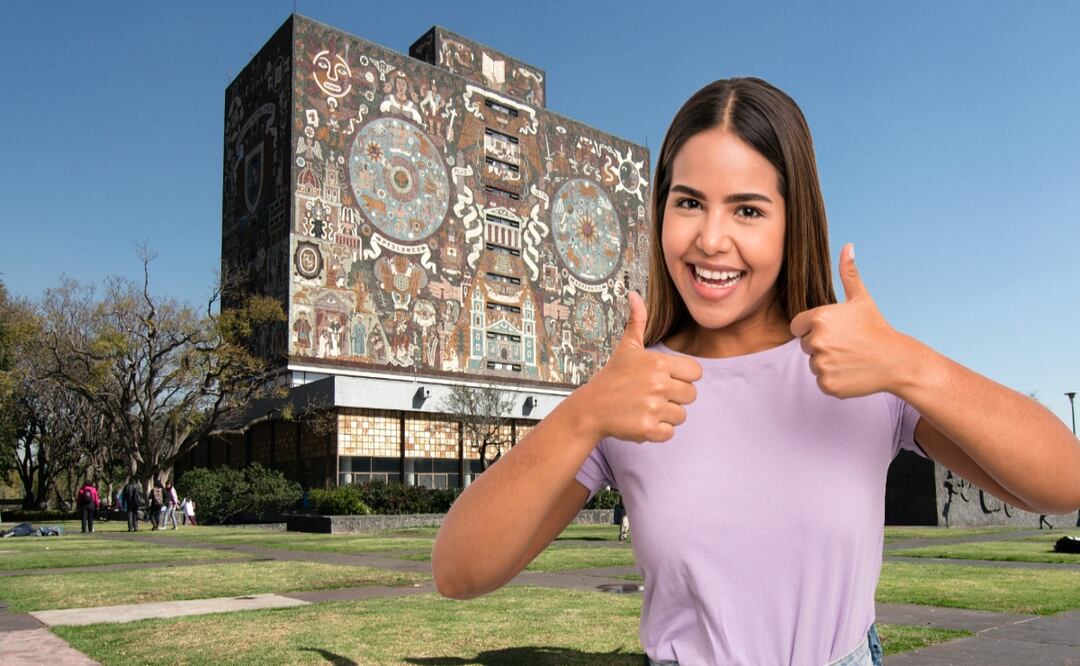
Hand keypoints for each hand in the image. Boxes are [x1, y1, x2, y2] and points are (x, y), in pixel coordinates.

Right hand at [577, 292, 702, 442]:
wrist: (590, 408)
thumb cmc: (612, 377)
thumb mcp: (627, 348)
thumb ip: (637, 322)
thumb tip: (634, 295)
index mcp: (659, 363)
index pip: (696, 373)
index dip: (683, 377)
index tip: (664, 379)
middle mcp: (659, 384)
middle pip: (691, 395)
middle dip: (675, 398)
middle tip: (652, 396)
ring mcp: (653, 407)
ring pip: (681, 415)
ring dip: (666, 415)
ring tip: (645, 408)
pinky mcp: (648, 429)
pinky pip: (669, 433)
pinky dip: (657, 431)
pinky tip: (641, 421)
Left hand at [789, 244, 906, 397]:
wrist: (897, 361)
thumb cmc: (877, 328)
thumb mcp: (862, 299)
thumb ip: (848, 274)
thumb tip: (848, 247)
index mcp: (819, 318)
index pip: (797, 326)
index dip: (812, 328)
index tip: (834, 330)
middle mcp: (817, 340)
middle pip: (804, 344)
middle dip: (821, 345)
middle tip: (846, 344)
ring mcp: (821, 363)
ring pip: (812, 363)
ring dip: (827, 362)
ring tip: (850, 356)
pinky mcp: (826, 383)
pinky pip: (820, 380)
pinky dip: (833, 378)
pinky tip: (851, 370)